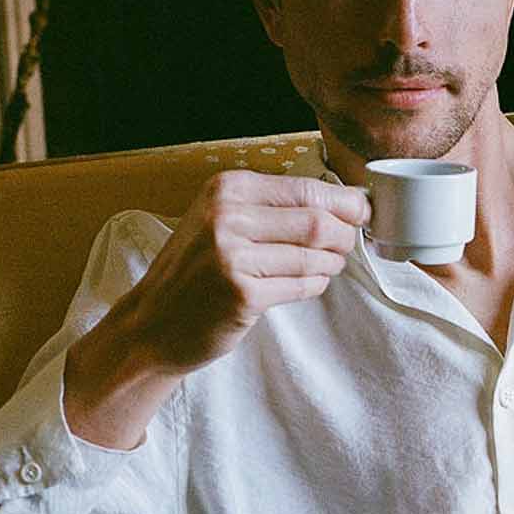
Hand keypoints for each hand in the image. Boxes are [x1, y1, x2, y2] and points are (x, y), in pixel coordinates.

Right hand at [65, 172, 369, 448]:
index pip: (306, 189)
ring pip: (314, 256)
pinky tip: (307, 284)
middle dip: (344, 235)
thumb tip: (341, 202)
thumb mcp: (220, 220)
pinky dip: (315, 285)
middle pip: (317, 221)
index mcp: (226, 189)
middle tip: (347, 244)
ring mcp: (233, 258)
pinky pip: (302, 286)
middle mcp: (227, 217)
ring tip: (326, 266)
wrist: (152, 324)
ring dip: (331, 263)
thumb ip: (269, 208)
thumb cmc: (194, 272)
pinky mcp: (243, 296)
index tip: (362, 212)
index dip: (345, 203)